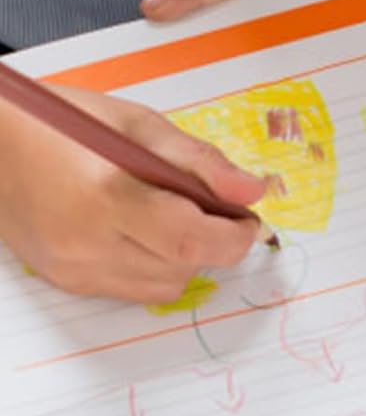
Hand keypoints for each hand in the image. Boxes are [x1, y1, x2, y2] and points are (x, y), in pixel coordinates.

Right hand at [0, 87, 268, 303]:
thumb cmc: (62, 125)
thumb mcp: (138, 126)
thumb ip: (200, 162)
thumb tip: (252, 191)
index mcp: (106, 196)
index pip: (190, 239)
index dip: (234, 235)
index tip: (248, 219)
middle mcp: (86, 243)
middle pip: (183, 266)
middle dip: (213, 242)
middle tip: (214, 209)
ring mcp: (73, 268)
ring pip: (164, 286)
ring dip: (186, 256)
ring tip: (173, 214)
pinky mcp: (67, 281)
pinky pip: (134, 289)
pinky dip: (155, 265)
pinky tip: (142, 230)